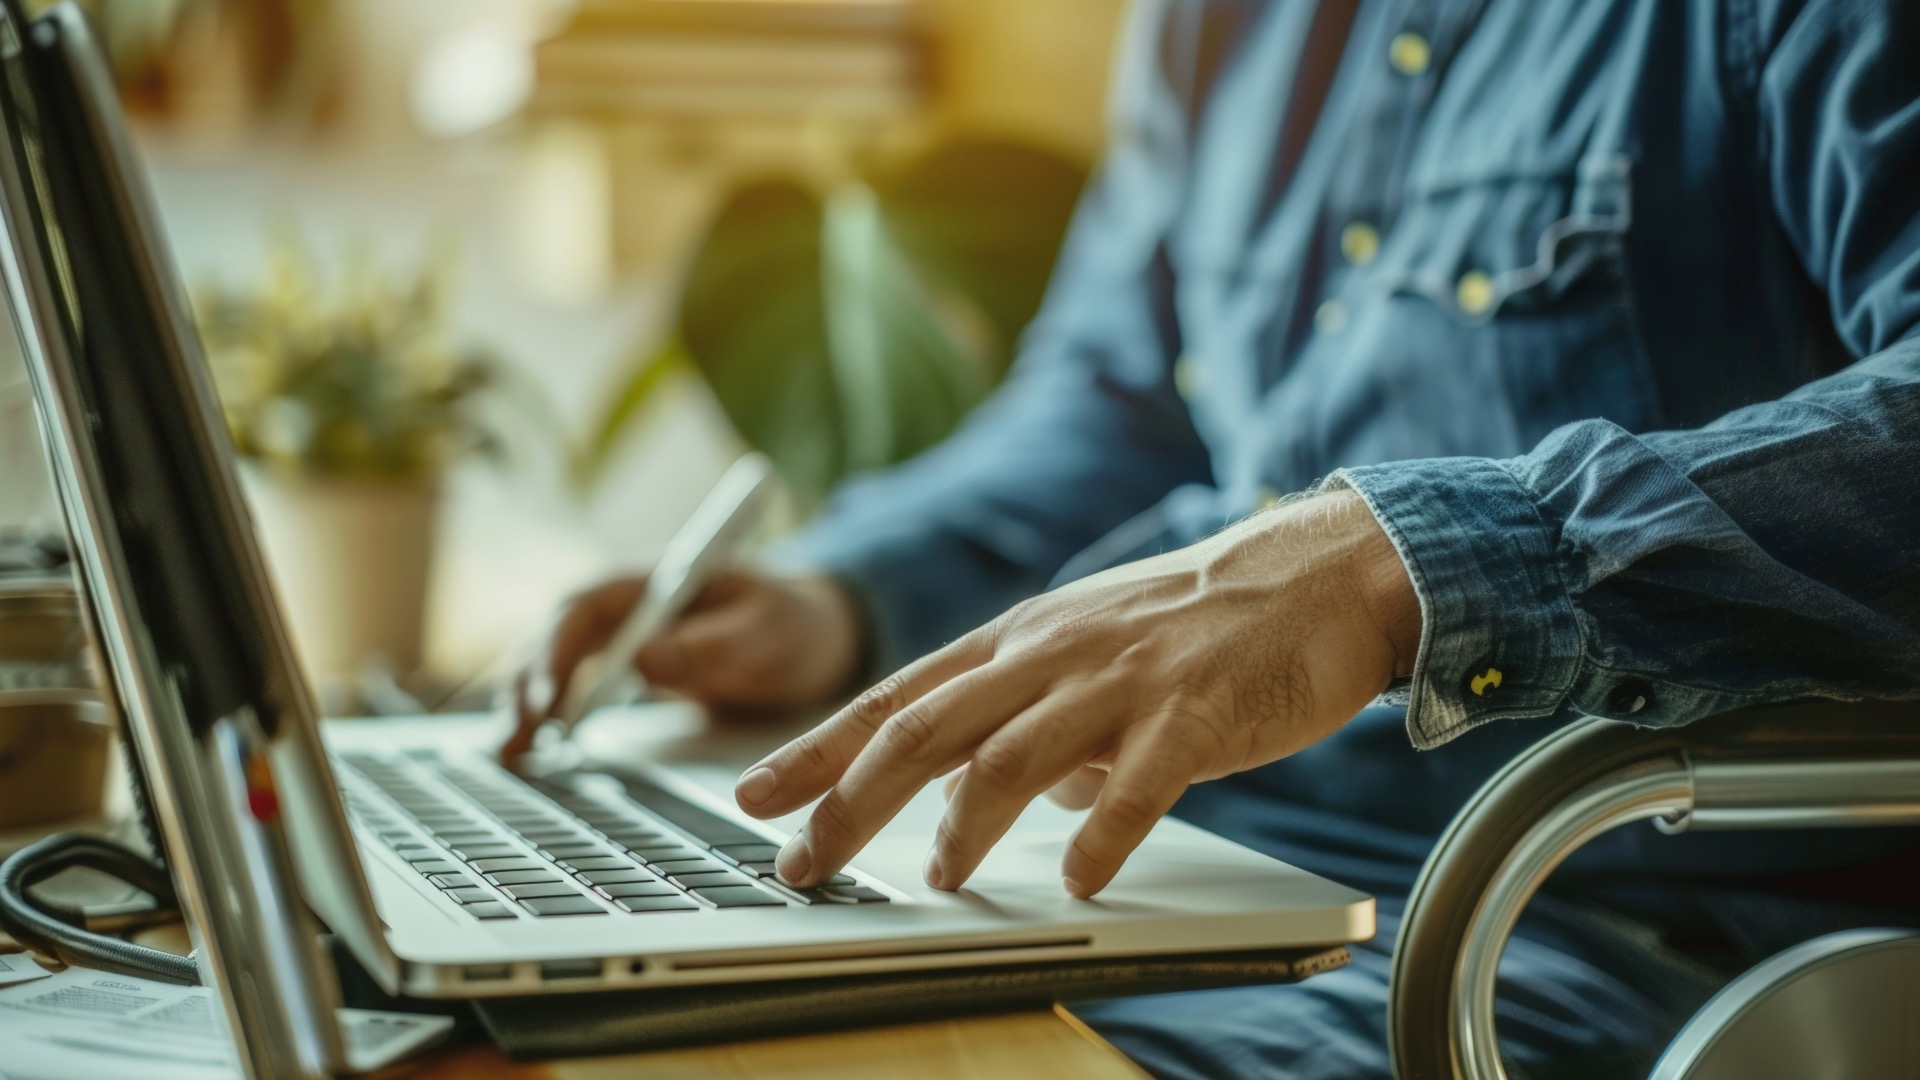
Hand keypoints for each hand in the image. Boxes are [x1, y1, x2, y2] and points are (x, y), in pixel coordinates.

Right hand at [500, 571, 863, 759]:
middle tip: (517, 740)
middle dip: (527, 684)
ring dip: (525, 702)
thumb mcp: (769, 633)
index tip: (546, 698)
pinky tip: (527, 748)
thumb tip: (644, 662)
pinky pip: (573, 684)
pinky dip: (545, 712)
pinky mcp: (627, 665)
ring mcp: (624, 633)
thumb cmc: (794, 624)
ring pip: (554, 660)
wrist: (817, 634)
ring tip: (509, 753)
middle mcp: (630, 601)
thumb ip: (713, 645)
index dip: (556, 650)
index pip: (584, 605)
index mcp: (657, 578)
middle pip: (555, 634)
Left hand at [732, 491, 1419, 897]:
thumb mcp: (1093, 663)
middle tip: (802, 862)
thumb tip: (1002, 802)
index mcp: (1018, 641)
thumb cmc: (1200, 627)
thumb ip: (1038, 725)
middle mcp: (1051, 653)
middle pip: (924, 729)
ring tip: (938, 879)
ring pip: (1013, 753)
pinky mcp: (1194, 709)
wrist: (1315, 576)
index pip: (894, 698)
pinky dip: (1102, 833)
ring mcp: (1120, 679)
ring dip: (966, 824)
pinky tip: (1078, 879)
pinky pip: (1137, 780)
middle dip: (849, 799)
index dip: (818, 750)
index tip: (754, 797)